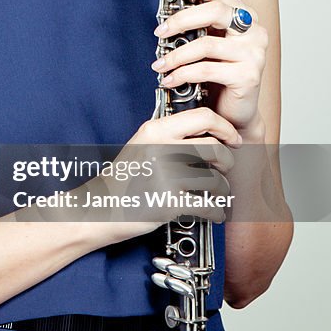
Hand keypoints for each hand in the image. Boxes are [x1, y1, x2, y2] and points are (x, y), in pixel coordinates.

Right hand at [77, 106, 240, 248]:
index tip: (231, 138)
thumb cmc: (124, 179)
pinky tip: (214, 213)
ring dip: (223, 190)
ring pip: (215, 179)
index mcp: (156, 130)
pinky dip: (216, 212)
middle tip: (225, 168)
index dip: (224, 127)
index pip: (203, 116)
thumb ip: (169, 136)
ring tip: (217, 195)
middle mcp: (161, 148)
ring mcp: (166, 175)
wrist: (99, 208)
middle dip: (228, 160)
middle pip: (215, 148)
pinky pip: (208, 205)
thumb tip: (208, 133)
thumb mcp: (142, 145)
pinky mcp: (169, 201)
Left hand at [151, 0, 268, 133]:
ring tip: (160, 64)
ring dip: (176, 54)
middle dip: (181, 19)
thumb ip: (198, 24)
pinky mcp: (249, 76)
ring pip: (206, 44)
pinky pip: (207, 70)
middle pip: (215, 11)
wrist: (235, 113)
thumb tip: (170, 3)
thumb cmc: (219, 77)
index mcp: (245, 17)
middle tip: (160, 31)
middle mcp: (254, 31)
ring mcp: (254, 53)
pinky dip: (183, 74)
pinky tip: (170, 79)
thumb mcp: (208, 44)